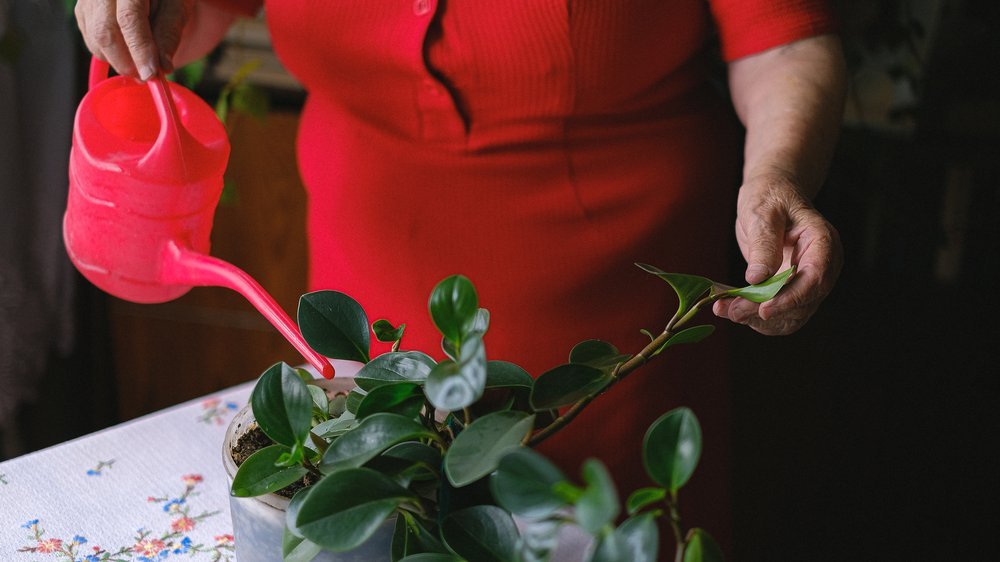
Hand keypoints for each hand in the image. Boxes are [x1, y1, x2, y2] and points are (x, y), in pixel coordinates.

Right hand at [75, 0, 193, 79]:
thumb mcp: (176, 10)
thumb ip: (169, 35)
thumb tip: (162, 68)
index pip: (128, 19)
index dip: (139, 49)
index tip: (150, 73)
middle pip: (105, 32)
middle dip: (126, 62)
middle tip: (147, 76)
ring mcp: (88, 0)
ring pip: (95, 39)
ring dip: (118, 60)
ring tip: (141, 64)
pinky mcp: (83, 10)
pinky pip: (91, 40)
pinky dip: (109, 54)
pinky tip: (128, 53)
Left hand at [713, 173, 842, 334]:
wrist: (771, 195)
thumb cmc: (770, 197)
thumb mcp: (762, 213)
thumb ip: (763, 244)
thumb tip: (757, 279)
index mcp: (822, 243)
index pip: (815, 279)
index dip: (791, 298)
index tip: (764, 309)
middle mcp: (822, 266)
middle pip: (802, 302)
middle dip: (767, 312)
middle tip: (732, 310)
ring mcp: (808, 281)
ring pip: (791, 315)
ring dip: (759, 320)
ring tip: (726, 310)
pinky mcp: (791, 289)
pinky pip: (780, 312)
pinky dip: (756, 316)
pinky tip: (731, 308)